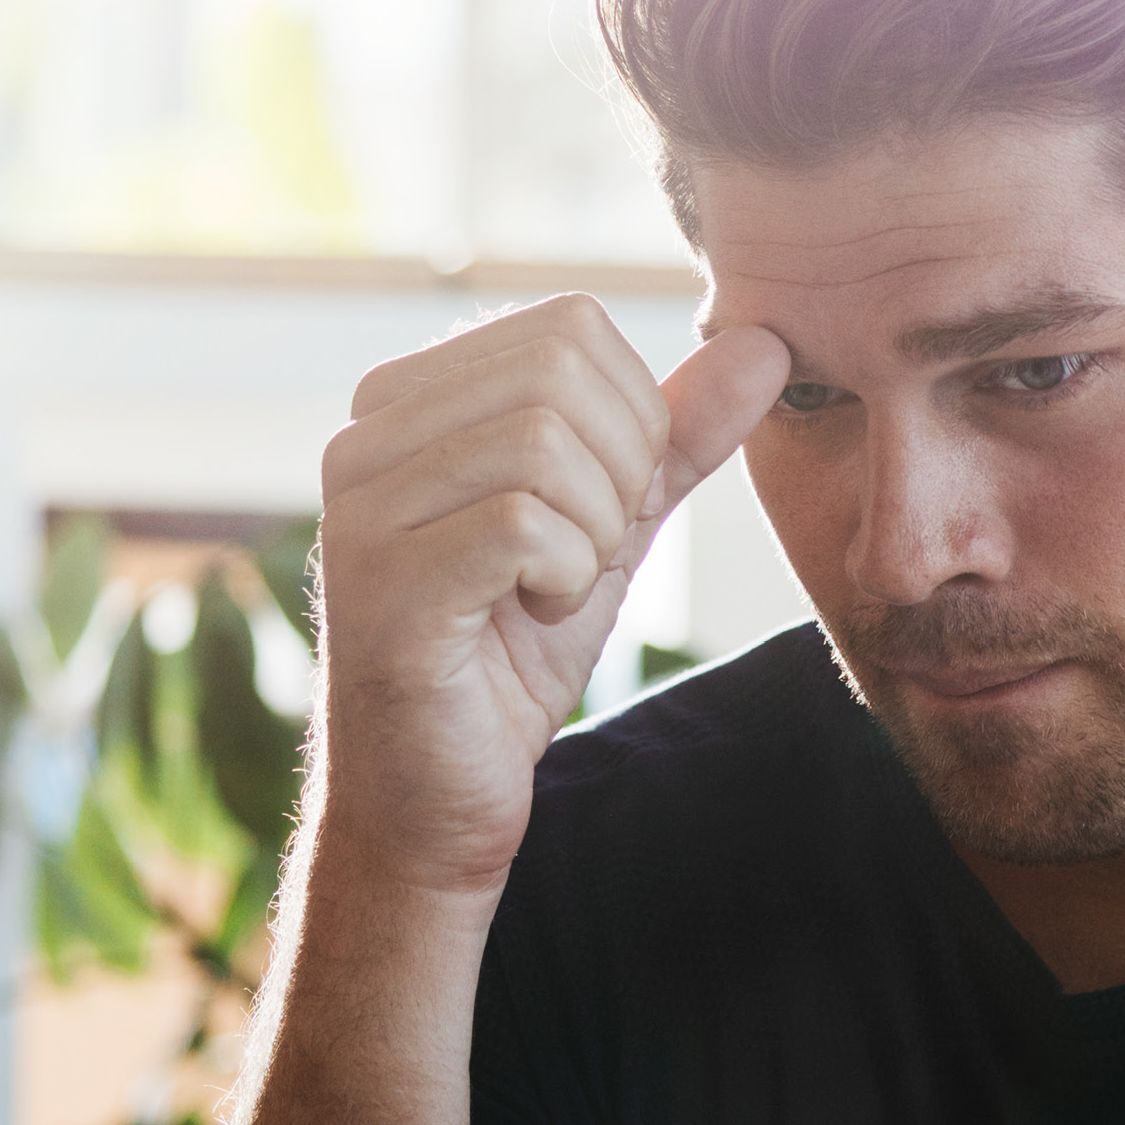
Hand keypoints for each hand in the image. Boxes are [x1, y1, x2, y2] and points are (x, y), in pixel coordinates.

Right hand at [313, 297, 786, 898]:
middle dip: (621, 471)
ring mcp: (360, 508)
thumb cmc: (509, 658)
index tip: (604, 507)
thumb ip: (676, 437)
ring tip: (551, 593)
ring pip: (545, 445)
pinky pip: (524, 527)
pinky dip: (568, 580)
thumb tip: (764, 345)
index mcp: (405, 399)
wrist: (437, 799)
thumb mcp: (609, 527)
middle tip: (588, 552)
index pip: (570, 326)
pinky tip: (534, 619)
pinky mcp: (382, 586)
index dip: (634, 416)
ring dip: (593, 535)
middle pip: (560, 371)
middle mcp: (362, 436)